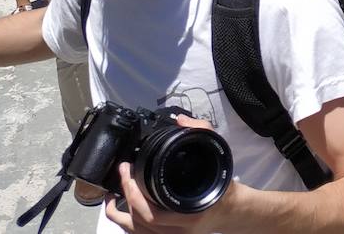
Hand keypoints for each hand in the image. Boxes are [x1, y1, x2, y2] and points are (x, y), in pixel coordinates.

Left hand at [105, 116, 233, 232]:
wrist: (232, 210)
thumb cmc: (222, 183)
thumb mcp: (217, 152)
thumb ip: (203, 132)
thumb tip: (181, 120)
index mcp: (189, 213)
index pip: (151, 212)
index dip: (132, 193)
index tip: (126, 169)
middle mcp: (178, 230)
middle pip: (139, 223)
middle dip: (123, 198)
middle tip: (122, 174)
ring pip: (137, 233)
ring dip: (120, 215)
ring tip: (112, 195)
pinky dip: (127, 224)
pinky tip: (122, 210)